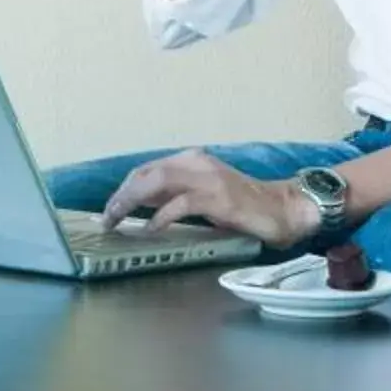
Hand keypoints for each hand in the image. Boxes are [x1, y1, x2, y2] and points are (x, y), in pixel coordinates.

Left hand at [101, 149, 315, 249]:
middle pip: (146, 173)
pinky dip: (162, 217)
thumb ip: (175, 195)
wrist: (283, 209)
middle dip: (122, 195)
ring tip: (118, 220)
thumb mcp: (203, 196)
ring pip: (158, 181)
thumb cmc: (244, 206)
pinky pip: (181, 204)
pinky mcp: (218, 197)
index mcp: (191, 160)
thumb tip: (140, 206)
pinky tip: (151, 230)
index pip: (147, 170)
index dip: (125, 189)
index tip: (111, 209)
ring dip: (132, 201)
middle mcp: (197, 163)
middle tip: (107, 218)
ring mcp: (208, 179)